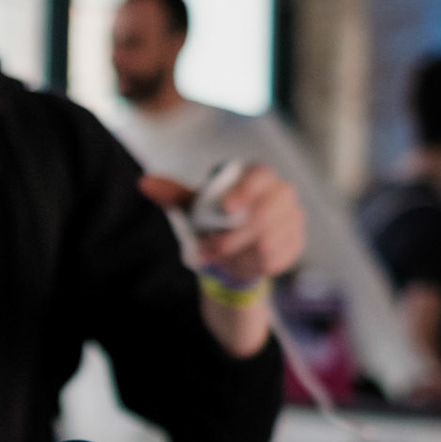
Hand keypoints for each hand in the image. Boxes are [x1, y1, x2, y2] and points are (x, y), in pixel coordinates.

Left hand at [140, 164, 305, 283]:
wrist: (233, 249)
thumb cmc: (214, 218)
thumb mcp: (193, 206)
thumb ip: (173, 194)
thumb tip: (144, 183)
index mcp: (258, 176)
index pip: (260, 176)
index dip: (246, 190)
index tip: (226, 208)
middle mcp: (282, 193)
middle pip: (265, 214)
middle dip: (232, 237)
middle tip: (207, 249)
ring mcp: (293, 219)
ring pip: (268, 241)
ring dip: (237, 253)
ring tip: (218, 255)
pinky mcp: (296, 243)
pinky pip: (275, 259)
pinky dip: (251, 265)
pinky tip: (241, 261)